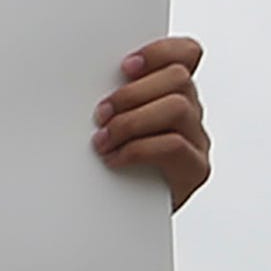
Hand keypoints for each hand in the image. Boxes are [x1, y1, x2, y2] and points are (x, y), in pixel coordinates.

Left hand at [93, 37, 209, 206]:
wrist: (117, 218)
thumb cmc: (106, 168)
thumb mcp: (105, 124)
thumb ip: (108, 100)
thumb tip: (74, 83)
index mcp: (170, 92)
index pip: (186, 54)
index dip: (159, 52)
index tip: (124, 66)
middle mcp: (189, 113)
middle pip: (178, 78)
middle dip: (132, 94)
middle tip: (100, 114)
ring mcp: (196, 140)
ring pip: (177, 108)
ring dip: (132, 121)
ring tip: (104, 140)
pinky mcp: (194, 169)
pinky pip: (174, 145)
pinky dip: (137, 149)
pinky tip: (115, 159)